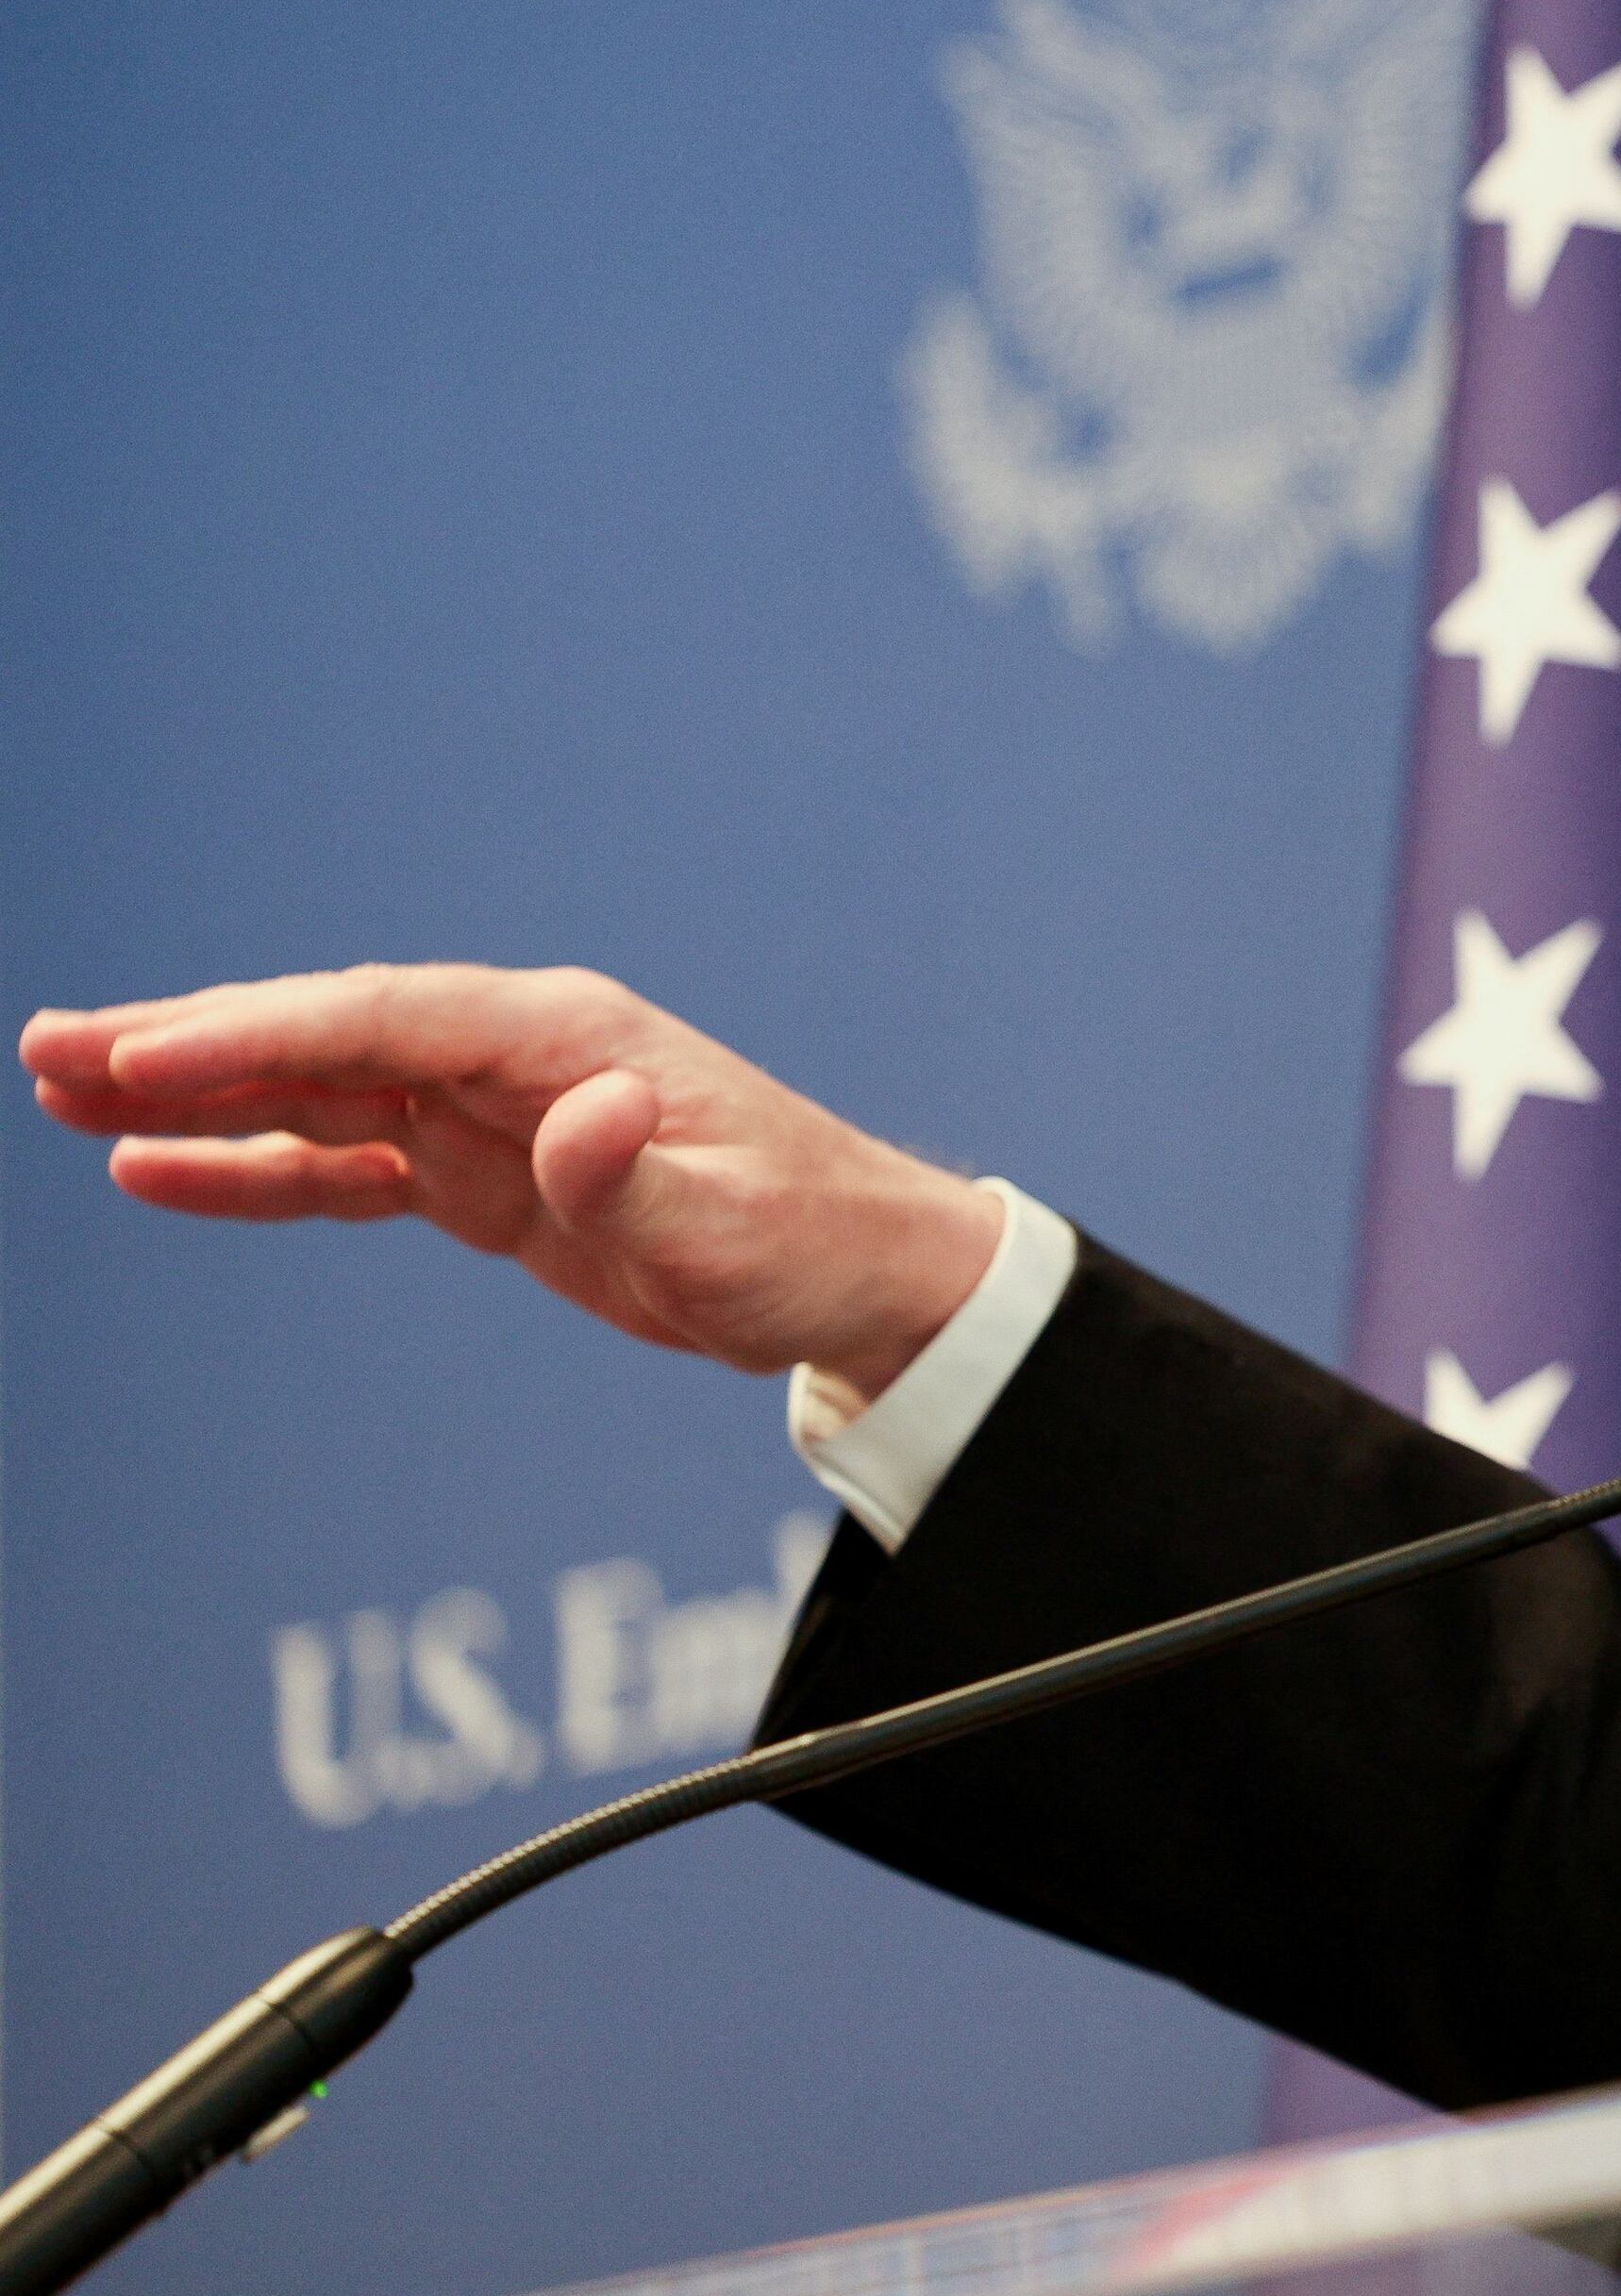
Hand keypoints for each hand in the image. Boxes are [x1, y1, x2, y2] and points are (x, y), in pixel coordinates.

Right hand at [22, 965, 1004, 1395]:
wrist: (863, 1274)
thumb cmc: (806, 1236)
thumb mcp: (723, 1221)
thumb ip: (632, 1173)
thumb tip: (577, 1112)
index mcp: (567, 1038)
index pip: (382, 1021)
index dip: (257, 1035)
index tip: (142, 1058)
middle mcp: (518, 1056)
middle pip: (325, 1035)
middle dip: (188, 1042)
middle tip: (48, 1049)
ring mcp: (491, 1114)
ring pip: (316, 1093)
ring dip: (193, 1094)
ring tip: (57, 1088)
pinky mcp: (486, 1178)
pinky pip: (346, 1165)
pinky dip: (254, 1168)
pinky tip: (156, 1170)